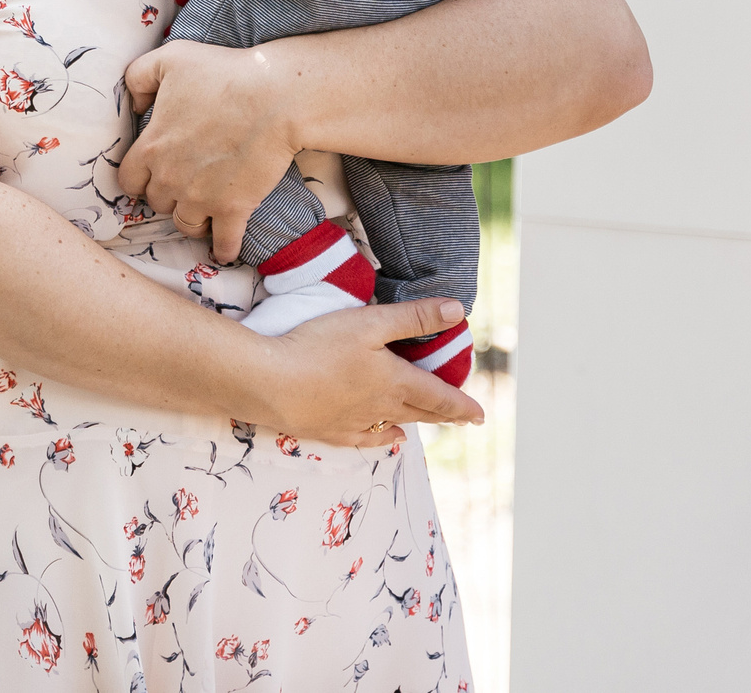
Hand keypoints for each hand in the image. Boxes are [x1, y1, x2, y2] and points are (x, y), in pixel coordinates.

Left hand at [119, 39, 299, 262]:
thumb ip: (138, 77)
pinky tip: (224, 250)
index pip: (128, 179)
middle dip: (165, 195)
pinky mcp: (234, 209)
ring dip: (190, 220)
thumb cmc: (222, 74)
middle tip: (180, 186)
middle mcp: (170, 179)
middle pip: (156, 202)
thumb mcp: (169, 59)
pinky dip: (223, 249)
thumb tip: (134, 105)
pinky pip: (223, 241)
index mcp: (152, 147)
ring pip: (184, 224)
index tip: (148, 176)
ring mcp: (202, 198)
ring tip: (200, 212)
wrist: (274, 98)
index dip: (137, 178)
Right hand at [248, 300, 483, 446]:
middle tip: (464, 420)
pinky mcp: (330, 430)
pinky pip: (366, 438)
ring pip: (396, 425)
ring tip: (428, 424)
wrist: (270, 382)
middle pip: (422, 413)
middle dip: (446, 416)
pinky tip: (390, 437)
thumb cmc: (319, 346)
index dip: (462, 405)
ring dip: (416, 424)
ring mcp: (356, 422)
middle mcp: (383, 408)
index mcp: (396, 383)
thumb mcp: (369, 323)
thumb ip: (413, 317)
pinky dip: (384, 439)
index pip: (440, 397)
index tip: (480, 416)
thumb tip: (458, 311)